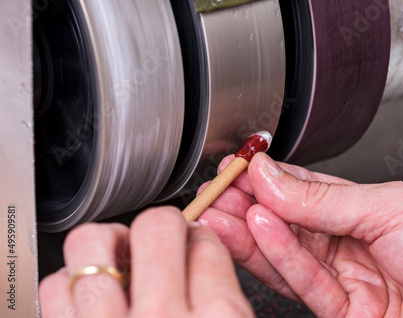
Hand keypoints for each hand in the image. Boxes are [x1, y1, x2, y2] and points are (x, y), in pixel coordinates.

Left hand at [39, 207, 253, 317]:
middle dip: (163, 224)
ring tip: (120, 257)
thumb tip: (204, 255)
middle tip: (161, 239)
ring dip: (108, 242)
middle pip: (157, 226)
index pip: (206, 243)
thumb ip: (226, 298)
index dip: (201, 236)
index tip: (195, 241)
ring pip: (94, 242)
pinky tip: (92, 294)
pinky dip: (70, 281)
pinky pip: (55, 287)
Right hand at [198, 153, 402, 316]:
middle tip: (216, 192)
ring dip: (252, 232)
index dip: (268, 180)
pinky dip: (279, 256)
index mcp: (364, 209)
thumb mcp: (389, 207)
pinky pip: (305, 282)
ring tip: (221, 211)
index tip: (237, 168)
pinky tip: (258, 232)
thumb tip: (272, 176)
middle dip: (248, 206)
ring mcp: (346, 280)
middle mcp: (350, 243)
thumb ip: (323, 199)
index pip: (303, 190)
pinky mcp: (346, 314)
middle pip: (288, 223)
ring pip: (287, 254)